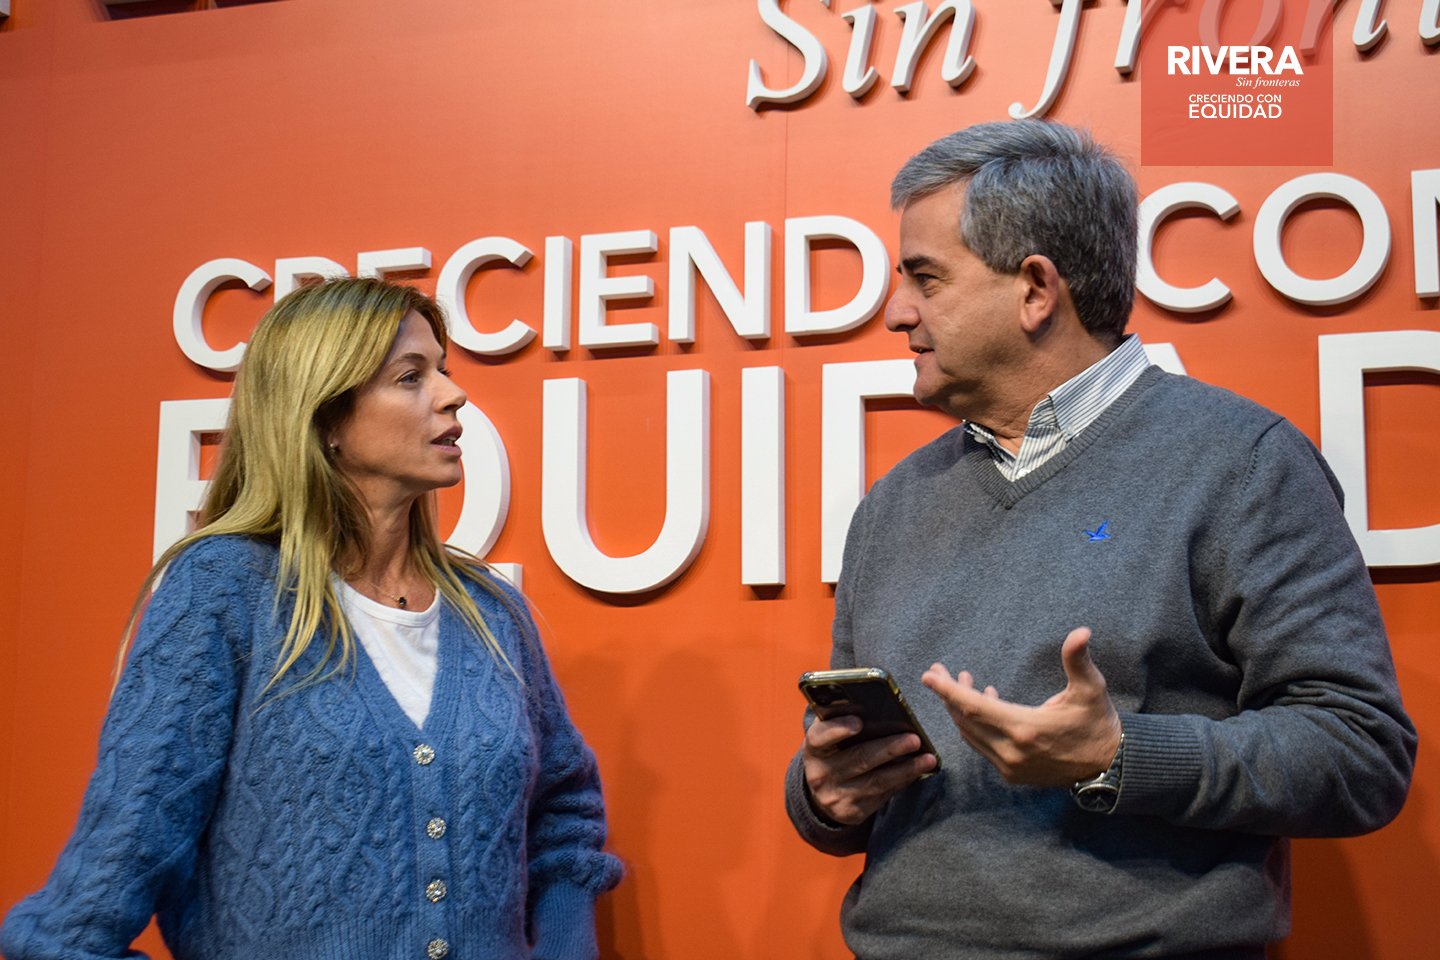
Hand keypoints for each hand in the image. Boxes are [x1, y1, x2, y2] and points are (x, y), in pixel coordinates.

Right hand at [802, 715, 937, 825]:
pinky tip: (918, 771)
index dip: (838, 729)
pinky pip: (882, 796)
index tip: (858, 721)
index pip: (820, 737)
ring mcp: (836, 796)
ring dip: (906, 769)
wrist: (823, 793)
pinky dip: (902, 781)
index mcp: (814, 748)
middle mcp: (821, 774)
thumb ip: (842, 720)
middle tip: (914, 738)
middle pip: (858, 759)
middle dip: (889, 748)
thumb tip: (874, 703)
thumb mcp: (829, 737)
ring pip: (876, 781)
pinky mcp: (852, 812)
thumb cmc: (834, 753)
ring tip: (927, 758)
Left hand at [921, 627, 1121, 787]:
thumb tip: (1081, 631)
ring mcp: (1009, 766)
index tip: (928, 675)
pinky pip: (981, 745)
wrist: (1110, 767)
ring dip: (961, 708)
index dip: (948, 690)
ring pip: (970, 734)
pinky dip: (974, 725)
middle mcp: (1011, 751)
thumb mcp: (1092, 689)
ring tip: (962, 681)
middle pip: (965, 719)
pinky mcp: (1012, 774)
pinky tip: (983, 702)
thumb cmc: (1098, 723)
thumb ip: (1078, 660)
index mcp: (1025, 729)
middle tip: (939, 671)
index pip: (973, 707)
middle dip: (948, 694)